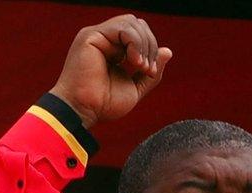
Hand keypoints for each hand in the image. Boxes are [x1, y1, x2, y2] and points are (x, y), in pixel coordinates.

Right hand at [49, 14, 172, 128]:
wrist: (84, 111)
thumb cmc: (103, 104)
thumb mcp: (135, 87)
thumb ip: (151, 71)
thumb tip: (168, 51)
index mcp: (112, 50)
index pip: (139, 34)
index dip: (151, 49)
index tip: (150, 72)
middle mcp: (103, 39)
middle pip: (137, 24)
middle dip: (150, 45)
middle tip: (147, 69)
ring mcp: (96, 36)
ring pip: (131, 23)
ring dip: (143, 44)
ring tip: (140, 66)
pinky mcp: (91, 36)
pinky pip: (122, 27)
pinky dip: (135, 43)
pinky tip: (133, 62)